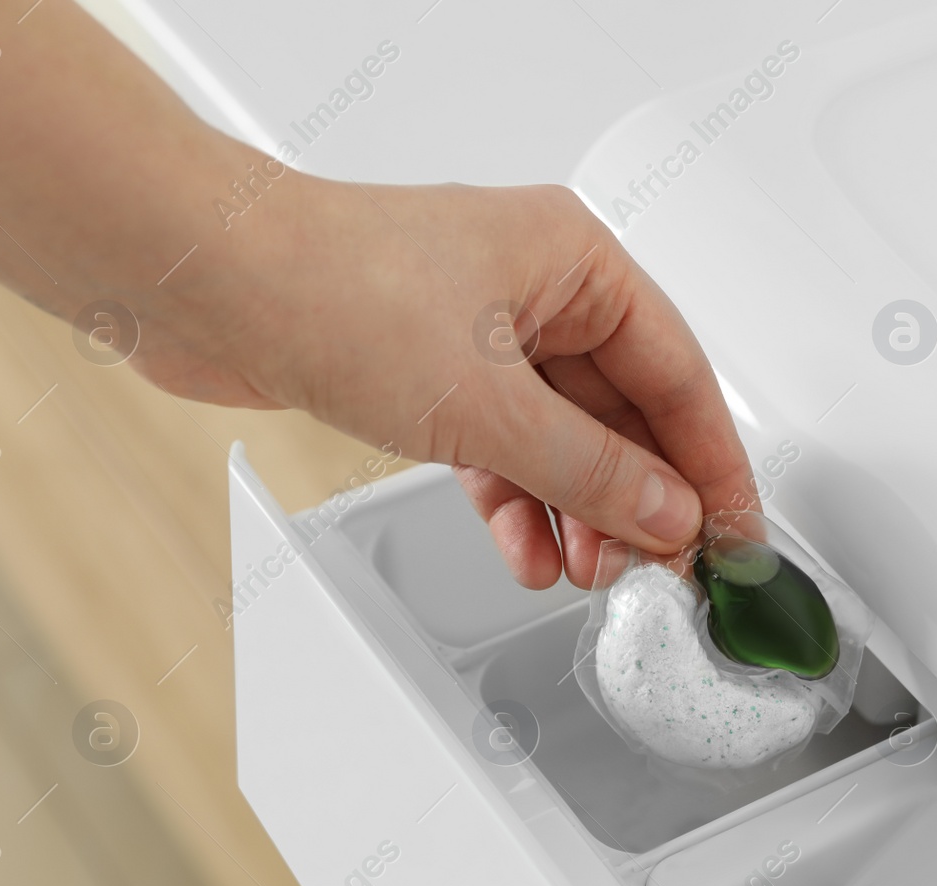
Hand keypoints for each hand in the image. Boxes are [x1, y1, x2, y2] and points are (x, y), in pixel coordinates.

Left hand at [134, 177, 757, 588]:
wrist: (202, 285)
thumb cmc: (330, 287)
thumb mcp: (490, 404)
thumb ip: (591, 471)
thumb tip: (667, 516)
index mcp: (577, 261)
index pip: (679, 375)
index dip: (712, 466)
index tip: (734, 537)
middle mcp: (538, 291)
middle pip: (624, 413)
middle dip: (640, 500)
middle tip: (663, 572)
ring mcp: (483, 334)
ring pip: (563, 439)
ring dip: (580, 512)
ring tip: (593, 574)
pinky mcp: (432, 375)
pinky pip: (504, 450)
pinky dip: (519, 504)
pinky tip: (528, 552)